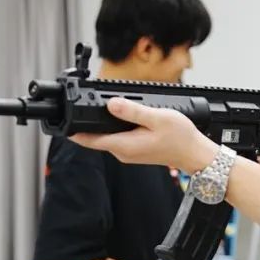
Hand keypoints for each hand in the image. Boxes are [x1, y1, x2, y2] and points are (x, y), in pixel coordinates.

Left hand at [70, 98, 216, 173]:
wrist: (196, 154)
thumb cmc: (181, 138)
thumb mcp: (157, 118)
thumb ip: (132, 111)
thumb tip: (111, 104)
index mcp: (124, 145)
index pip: (88, 140)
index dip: (73, 131)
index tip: (63, 121)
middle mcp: (123, 152)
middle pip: (95, 138)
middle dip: (86, 123)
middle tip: (81, 105)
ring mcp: (128, 153)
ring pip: (106, 137)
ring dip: (101, 125)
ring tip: (102, 108)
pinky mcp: (135, 151)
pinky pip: (117, 139)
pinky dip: (114, 128)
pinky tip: (120, 118)